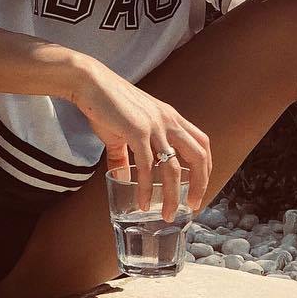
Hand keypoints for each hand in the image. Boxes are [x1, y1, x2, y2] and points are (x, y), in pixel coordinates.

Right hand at [69, 60, 211, 221]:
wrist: (90, 83)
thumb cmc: (106, 104)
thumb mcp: (123, 131)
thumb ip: (125, 156)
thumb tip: (122, 178)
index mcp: (171, 118)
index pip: (201, 143)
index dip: (206, 167)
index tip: (199, 188)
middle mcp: (168, 121)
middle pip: (198, 156)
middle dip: (200, 184)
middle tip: (192, 205)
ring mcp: (154, 126)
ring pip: (173, 167)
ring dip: (172, 195)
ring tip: (167, 213)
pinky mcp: (137, 131)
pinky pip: (147, 166)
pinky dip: (146, 188)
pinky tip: (142, 202)